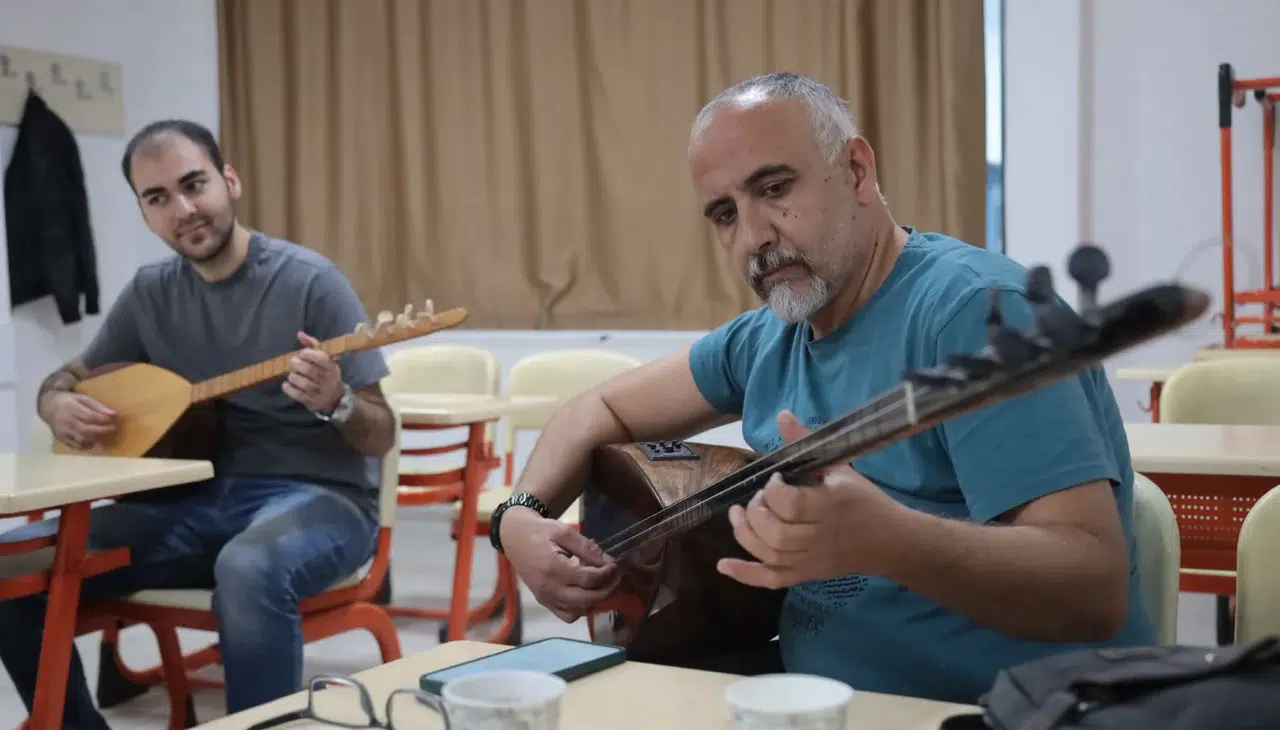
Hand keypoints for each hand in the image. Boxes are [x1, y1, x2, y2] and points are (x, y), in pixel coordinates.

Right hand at [44, 391, 116, 450]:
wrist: (48, 407)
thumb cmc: (70, 401)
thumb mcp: (83, 398)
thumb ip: (98, 406)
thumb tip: (114, 414)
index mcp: (71, 408)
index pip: (89, 416)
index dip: (103, 420)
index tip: (114, 420)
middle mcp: (65, 421)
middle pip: (85, 430)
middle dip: (101, 431)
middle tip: (112, 429)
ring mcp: (62, 431)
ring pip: (80, 439)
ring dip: (95, 439)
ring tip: (105, 435)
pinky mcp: (61, 438)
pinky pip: (75, 445)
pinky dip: (86, 446)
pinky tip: (94, 442)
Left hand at [283, 332, 343, 412]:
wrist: (335, 399)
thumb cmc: (326, 374)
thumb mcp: (325, 359)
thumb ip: (313, 345)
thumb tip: (299, 334)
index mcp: (331, 367)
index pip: (321, 358)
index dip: (308, 353)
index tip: (302, 354)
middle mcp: (327, 379)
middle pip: (309, 370)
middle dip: (296, 364)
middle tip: (293, 363)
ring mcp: (320, 392)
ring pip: (303, 383)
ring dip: (293, 376)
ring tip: (292, 375)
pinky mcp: (312, 402)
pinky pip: (298, 395)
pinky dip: (289, 389)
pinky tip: (287, 385)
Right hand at [500, 506, 620, 622]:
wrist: (514, 537)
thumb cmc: (540, 531)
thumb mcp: (564, 531)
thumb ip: (586, 547)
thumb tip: (607, 561)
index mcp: (553, 568)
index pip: (589, 579)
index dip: (607, 574)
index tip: (615, 565)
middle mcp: (549, 588)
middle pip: (587, 599)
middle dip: (607, 590)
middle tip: (616, 577)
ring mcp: (546, 598)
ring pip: (578, 611)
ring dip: (595, 600)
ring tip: (601, 583)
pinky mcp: (544, 602)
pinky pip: (567, 615)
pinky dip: (581, 608)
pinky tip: (586, 593)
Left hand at [716, 410, 908, 589]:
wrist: (892, 542)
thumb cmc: (866, 501)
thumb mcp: (841, 467)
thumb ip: (806, 443)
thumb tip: (781, 415)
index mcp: (831, 507)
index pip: (790, 504)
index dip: (773, 489)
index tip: (775, 477)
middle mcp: (820, 538)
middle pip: (776, 534)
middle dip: (756, 513)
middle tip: (759, 498)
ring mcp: (812, 561)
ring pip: (770, 555)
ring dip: (745, 534)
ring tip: (738, 515)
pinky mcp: (807, 575)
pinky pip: (773, 580)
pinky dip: (746, 575)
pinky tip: (723, 565)